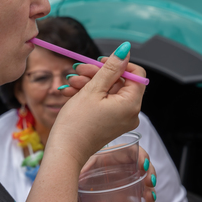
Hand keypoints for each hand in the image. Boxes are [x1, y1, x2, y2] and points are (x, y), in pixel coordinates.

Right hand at [46, 43, 146, 167]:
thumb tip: (125, 50)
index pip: (136, 74)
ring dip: (89, 83)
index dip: (118, 64)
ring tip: (70, 83)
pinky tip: (71, 93)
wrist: (65, 150)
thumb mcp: (93, 89)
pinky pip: (103, 103)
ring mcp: (120, 119)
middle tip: (78, 70)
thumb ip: (110, 68)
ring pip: (108, 92)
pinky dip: (89, 96)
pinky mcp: (110, 123)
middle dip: (97, 74)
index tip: (99, 62)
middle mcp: (130, 113)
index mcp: (131, 104)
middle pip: (119, 82)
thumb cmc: (77, 122)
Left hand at [77, 146, 155, 201]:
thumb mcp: (77, 170)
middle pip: (142, 168)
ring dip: (150, 192)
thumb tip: (77, 176)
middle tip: (148, 185)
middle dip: (150, 175)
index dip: (142, 156)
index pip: (132, 151)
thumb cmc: (74, 174)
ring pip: (144, 185)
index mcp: (110, 157)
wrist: (70, 193)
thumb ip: (79, 171)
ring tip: (149, 200)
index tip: (143, 166)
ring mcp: (124, 183)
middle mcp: (120, 169)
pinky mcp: (124, 199)